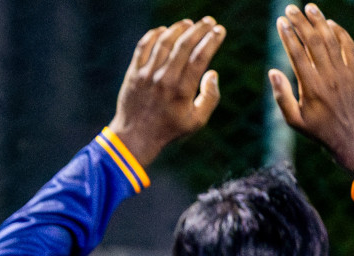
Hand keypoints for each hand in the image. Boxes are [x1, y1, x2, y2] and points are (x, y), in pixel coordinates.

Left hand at [107, 18, 225, 167]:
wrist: (135, 137)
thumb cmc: (169, 128)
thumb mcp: (197, 121)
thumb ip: (210, 97)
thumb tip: (213, 73)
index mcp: (182, 91)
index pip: (199, 57)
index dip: (211, 40)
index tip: (219, 30)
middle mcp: (164, 80)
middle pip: (183, 45)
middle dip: (199, 29)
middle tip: (209, 21)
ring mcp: (146, 75)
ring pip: (164, 42)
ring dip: (179, 28)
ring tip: (189, 23)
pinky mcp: (133, 73)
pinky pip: (143, 46)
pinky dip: (155, 35)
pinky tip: (165, 30)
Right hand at [268, 4, 353, 172]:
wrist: (352, 136)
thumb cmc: (318, 130)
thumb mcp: (294, 121)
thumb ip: (282, 96)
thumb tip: (273, 71)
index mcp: (311, 87)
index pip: (298, 54)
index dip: (288, 35)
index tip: (280, 22)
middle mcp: (328, 76)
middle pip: (314, 41)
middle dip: (301, 22)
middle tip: (290, 9)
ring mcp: (344, 72)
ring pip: (332, 39)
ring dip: (319, 22)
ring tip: (309, 8)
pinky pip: (349, 46)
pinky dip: (340, 32)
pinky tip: (330, 24)